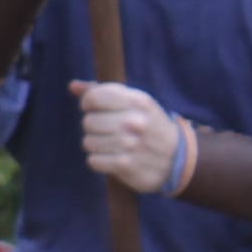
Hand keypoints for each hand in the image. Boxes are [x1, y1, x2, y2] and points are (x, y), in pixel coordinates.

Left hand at [71, 78, 179, 194]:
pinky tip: (114, 158)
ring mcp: (131, 144)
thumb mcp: (135, 103)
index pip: (93, 97)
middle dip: (94, 127)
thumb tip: (73, 85)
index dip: (89, 103)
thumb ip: (103, 92)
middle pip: (88, 121)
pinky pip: (93, 161)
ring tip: (113, 145)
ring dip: (97, 145)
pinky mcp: (126, 165)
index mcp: (138, 101)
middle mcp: (135, 121)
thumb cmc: (149, 125)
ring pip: (88, 142)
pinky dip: (100, 161)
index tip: (97, 109)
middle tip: (109, 130)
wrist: (178, 158)